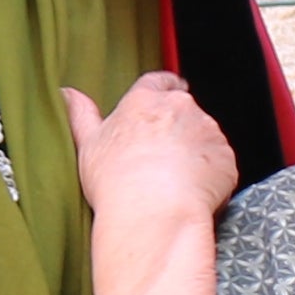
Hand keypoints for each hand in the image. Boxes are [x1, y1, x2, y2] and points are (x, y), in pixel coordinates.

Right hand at [63, 73, 242, 236]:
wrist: (152, 212)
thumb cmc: (116, 181)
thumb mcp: (88, 144)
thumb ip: (81, 114)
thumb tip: (67, 93)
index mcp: (146, 100)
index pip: (160, 82)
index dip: (164, 90)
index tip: (165, 99)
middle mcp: (182, 108)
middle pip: (185, 111)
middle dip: (178, 129)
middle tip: (162, 160)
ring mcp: (209, 132)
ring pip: (205, 138)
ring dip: (196, 153)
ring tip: (175, 184)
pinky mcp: (227, 159)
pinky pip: (221, 165)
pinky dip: (211, 177)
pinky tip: (191, 195)